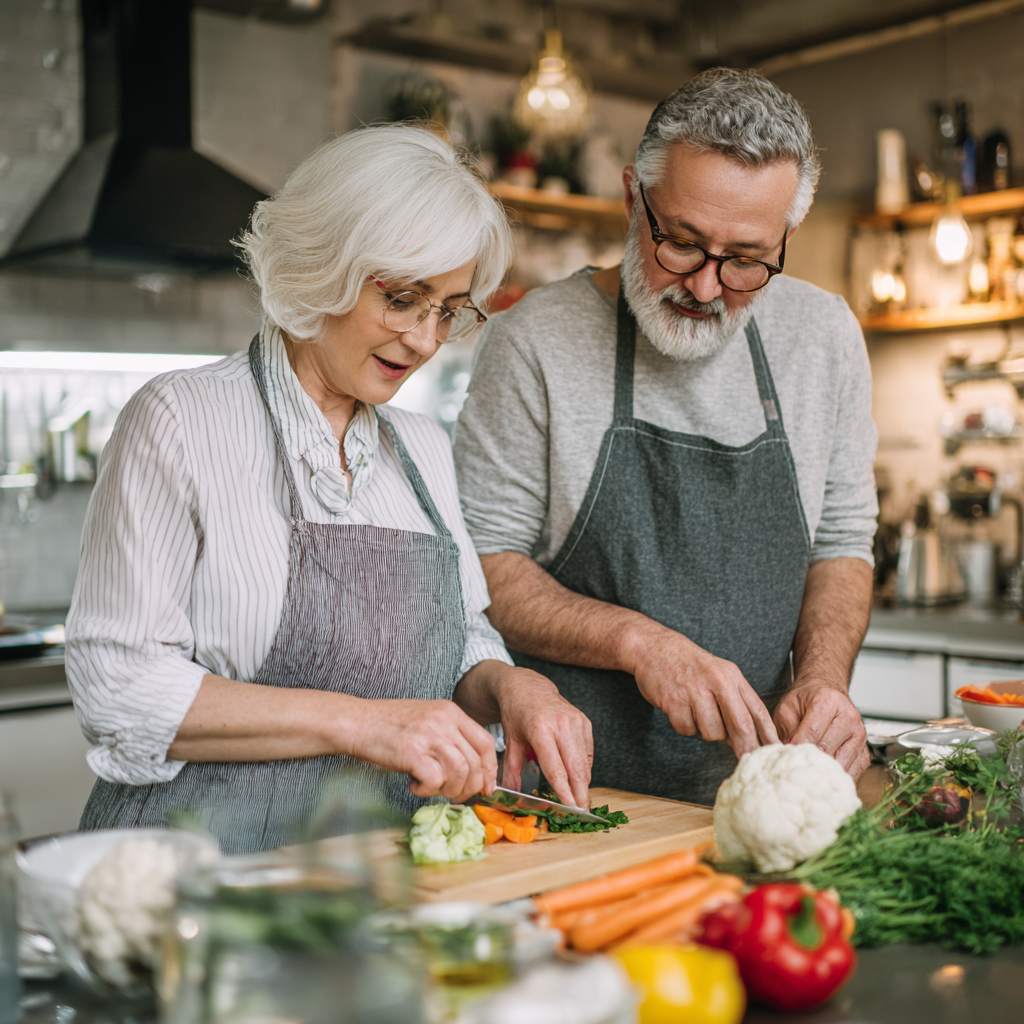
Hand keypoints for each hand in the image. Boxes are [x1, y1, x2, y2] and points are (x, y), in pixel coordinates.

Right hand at [351, 698, 497, 802]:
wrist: (356, 721)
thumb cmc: (389, 725)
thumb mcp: (427, 720)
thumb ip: (450, 738)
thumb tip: (472, 771)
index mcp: (450, 711)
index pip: (485, 743)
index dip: (490, 770)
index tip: (486, 787)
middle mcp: (443, 720)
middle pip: (475, 762)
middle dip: (470, 787)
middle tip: (455, 796)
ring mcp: (428, 734)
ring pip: (459, 772)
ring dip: (449, 790)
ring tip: (433, 789)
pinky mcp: (412, 751)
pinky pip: (435, 780)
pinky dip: (428, 790)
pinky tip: (415, 785)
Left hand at [491, 666, 593, 809]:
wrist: (528, 687)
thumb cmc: (516, 713)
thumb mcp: (510, 741)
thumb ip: (511, 769)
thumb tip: (509, 795)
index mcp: (540, 728)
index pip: (556, 767)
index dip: (564, 791)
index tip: (570, 809)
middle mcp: (561, 724)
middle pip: (575, 767)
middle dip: (580, 793)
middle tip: (582, 813)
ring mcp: (575, 721)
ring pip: (584, 761)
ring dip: (583, 783)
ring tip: (580, 801)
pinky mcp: (584, 722)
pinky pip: (587, 752)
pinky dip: (584, 768)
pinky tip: (578, 779)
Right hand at [627, 624, 778, 755]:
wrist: (653, 647)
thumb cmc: (689, 665)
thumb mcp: (718, 674)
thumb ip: (734, 702)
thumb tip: (745, 738)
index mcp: (732, 676)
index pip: (757, 709)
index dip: (768, 734)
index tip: (775, 751)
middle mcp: (717, 682)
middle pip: (740, 725)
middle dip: (746, 748)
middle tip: (747, 761)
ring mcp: (695, 691)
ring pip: (712, 733)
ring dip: (706, 732)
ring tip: (697, 713)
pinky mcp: (674, 701)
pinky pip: (687, 729)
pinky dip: (685, 726)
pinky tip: (680, 710)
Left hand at [773, 682, 868, 779]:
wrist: (824, 695)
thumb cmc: (805, 702)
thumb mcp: (788, 709)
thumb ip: (787, 730)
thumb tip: (787, 755)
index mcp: (829, 702)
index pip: (813, 732)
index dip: (798, 748)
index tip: (788, 759)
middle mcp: (849, 717)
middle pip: (828, 750)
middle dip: (810, 763)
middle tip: (795, 773)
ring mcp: (860, 736)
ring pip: (841, 764)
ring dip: (824, 773)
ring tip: (808, 779)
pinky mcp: (865, 753)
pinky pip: (853, 773)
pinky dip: (837, 779)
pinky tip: (823, 779)